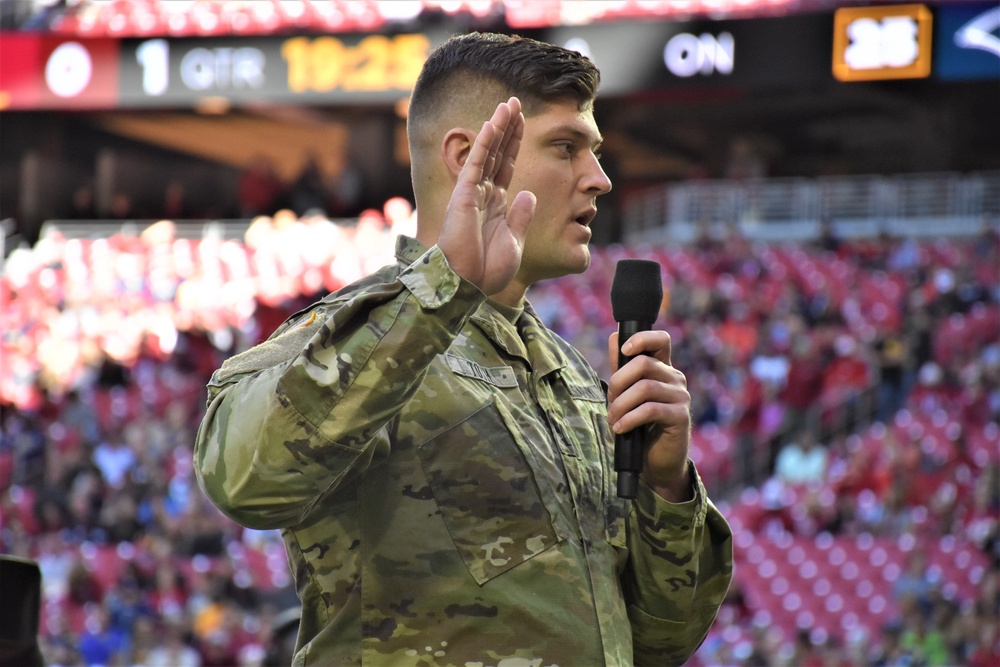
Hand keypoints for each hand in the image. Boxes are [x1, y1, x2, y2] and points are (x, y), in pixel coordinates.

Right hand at [438, 97, 535, 295]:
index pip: (507, 166)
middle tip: (515, 102)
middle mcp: (482, 194)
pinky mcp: (463, 195)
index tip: (522, 122)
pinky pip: (476, 164)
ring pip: (488, 153)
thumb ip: (521, 216)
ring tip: (508, 104)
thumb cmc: (486, 270)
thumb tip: (528, 193)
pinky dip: (485, 144)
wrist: (467, 284)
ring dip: (498, 127)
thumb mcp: (514, 242)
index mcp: (495, 204)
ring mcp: (472, 193)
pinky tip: (493, 124)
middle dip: (507, 127)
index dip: (515, 144)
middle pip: (498, 153)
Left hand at [607, 330, 692, 502]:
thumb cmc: (640, 425)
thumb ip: (622, 368)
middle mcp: (674, 378)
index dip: (643, 338)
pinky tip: (620, 428)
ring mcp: (680, 396)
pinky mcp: (680, 416)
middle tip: (610, 401)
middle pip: (644, 363)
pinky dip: (630, 418)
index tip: (625, 349)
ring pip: (645, 388)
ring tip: (613, 419)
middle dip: (618, 381)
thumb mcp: (627, 394)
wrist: (656, 460)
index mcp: (662, 368)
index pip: (660, 340)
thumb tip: (614, 338)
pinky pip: (651, 410)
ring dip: (621, 404)